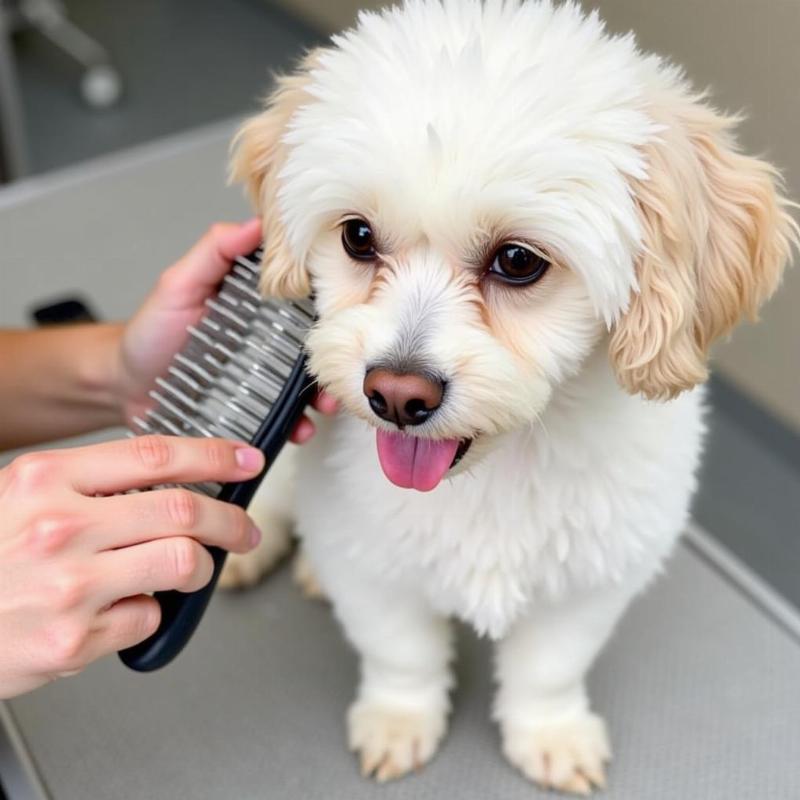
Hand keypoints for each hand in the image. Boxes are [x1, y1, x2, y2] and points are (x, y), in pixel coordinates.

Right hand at [0, 436, 264, 698]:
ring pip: (182, 562)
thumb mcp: (22, 496)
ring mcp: (67, 587)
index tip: (246, 461)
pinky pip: (146, 618)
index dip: (214, 456)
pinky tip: (123, 609)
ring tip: (192, 570)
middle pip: (183, 510)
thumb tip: (174, 482)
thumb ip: (92, 485)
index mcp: (46, 480)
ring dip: (201, 568)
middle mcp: (58, 528)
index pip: (156, 455)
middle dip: (231, 520)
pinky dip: (149, 612)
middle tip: (244, 529)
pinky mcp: (70, 641)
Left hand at [114, 219, 336, 440]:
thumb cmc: (150, 332)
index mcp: (259, 306)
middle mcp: (268, 341)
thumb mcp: (179, 284)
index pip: (306, 300)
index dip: (333, 305)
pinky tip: (299, 429)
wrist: (124, 386)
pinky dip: (297, 425)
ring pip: (307, 386)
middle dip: (336, 359)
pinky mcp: (255, 408)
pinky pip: (284, 417)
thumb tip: (256, 223)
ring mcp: (263, 378)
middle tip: (343, 369)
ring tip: (323, 407)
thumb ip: (214, 252)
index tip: (352, 311)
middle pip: (316, 347)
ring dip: (323, 396)